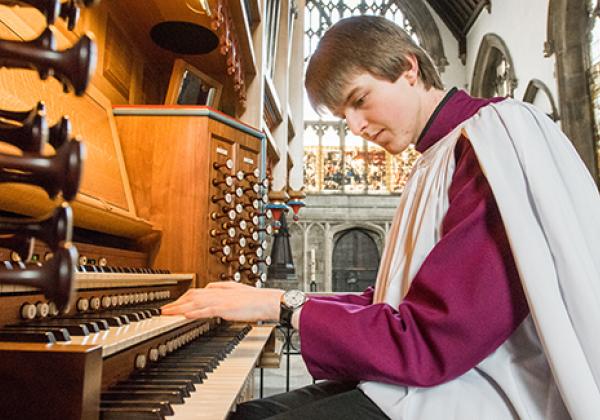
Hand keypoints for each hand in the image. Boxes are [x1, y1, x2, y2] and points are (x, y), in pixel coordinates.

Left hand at [161, 282, 283, 321]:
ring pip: (195, 302)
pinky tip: (184, 315)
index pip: (197, 292)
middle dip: (176, 302)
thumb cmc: (258, 300)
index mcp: (222, 288)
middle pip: (192, 295)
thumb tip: (212, 290)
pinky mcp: (225, 308)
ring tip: (167, 313)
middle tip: (163, 309)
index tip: (174, 303)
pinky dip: (193, 312)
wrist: (270, 301)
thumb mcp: (238, 291)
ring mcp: (221, 300)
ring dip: (179, 308)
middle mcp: (219, 292)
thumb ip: (224, 290)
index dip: (183, 297)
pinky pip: (205, 310)